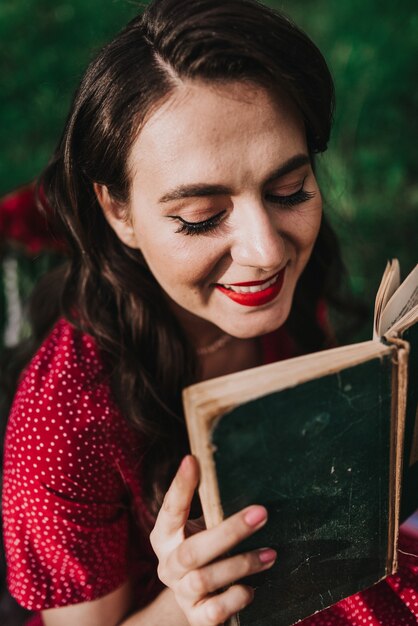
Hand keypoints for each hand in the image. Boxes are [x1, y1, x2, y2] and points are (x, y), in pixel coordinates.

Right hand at [150, 455, 276, 625]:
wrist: (196, 603)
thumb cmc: (204, 553)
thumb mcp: (201, 528)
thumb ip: (210, 507)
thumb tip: (227, 467)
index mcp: (166, 536)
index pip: (170, 509)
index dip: (181, 486)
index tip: (193, 459)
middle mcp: (168, 564)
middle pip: (192, 551)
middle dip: (229, 531)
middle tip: (261, 513)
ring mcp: (181, 593)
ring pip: (204, 579)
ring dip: (241, 564)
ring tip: (270, 554)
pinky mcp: (197, 617)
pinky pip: (214, 612)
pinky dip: (235, 598)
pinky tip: (252, 588)